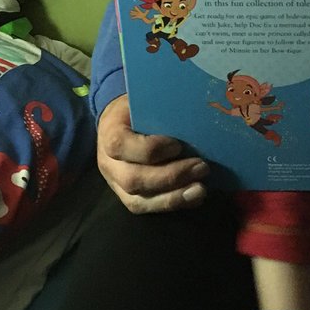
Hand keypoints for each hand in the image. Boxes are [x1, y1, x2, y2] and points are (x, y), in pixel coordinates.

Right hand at [97, 95, 209, 213]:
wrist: (117, 122)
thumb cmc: (137, 110)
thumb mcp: (143, 101)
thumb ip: (160, 110)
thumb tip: (193, 111)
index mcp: (109, 133)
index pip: (121, 145)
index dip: (150, 149)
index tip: (178, 145)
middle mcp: (108, 163)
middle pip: (133, 179)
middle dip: (170, 177)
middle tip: (202, 167)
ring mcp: (115, 183)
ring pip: (138, 201)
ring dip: (172, 198)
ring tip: (200, 189)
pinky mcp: (126, 196)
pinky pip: (146, 208)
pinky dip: (171, 204)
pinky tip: (193, 198)